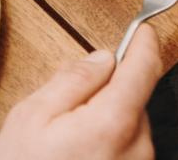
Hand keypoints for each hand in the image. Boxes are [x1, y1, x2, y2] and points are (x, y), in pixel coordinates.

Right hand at [0, 25, 162, 159]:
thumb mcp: (31, 118)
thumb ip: (72, 79)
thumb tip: (102, 58)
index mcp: (113, 122)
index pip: (146, 67)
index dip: (144, 43)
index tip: (143, 31)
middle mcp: (137, 147)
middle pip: (136, 97)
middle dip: (110, 91)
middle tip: (69, 108)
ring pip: (132, 125)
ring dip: (108, 122)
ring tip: (67, 143)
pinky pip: (128, 151)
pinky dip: (109, 146)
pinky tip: (78, 158)